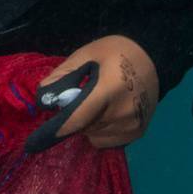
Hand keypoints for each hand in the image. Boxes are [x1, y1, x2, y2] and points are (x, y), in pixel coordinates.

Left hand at [36, 35, 159, 149]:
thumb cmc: (118, 52)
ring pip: (93, 136)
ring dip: (88, 125)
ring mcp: (132, 126)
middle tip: (81, 99)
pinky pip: (106, 140)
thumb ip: (63, 74)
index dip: (57, 130)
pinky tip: (108, 113)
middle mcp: (122, 113)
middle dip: (75, 117)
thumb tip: (43, 96)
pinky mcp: (137, 133)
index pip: (78, 119)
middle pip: (83, 127)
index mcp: (109, 90)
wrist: (155, 58)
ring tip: (98, 104)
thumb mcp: (87, 53)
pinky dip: (100, 131)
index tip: (37, 141)